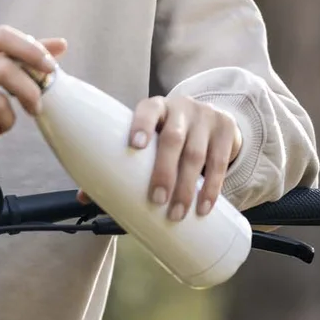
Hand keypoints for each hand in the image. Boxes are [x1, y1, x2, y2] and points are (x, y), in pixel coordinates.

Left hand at [131, 96, 243, 220]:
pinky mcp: (226, 130)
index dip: (141, 125)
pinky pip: (219, 163)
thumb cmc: (171, 131)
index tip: (135, 145)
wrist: (211, 116)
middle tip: (157, 199)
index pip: (148, 110)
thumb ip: (134, 154)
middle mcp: (182, 108)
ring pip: (196, 154)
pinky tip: (203, 207)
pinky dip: (211, 188)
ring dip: (186, 188)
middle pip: (173, 138)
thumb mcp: (155, 132)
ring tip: (177, 213)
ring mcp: (206, 117)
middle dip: (164, 171)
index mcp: (157, 107)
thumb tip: (92, 196)